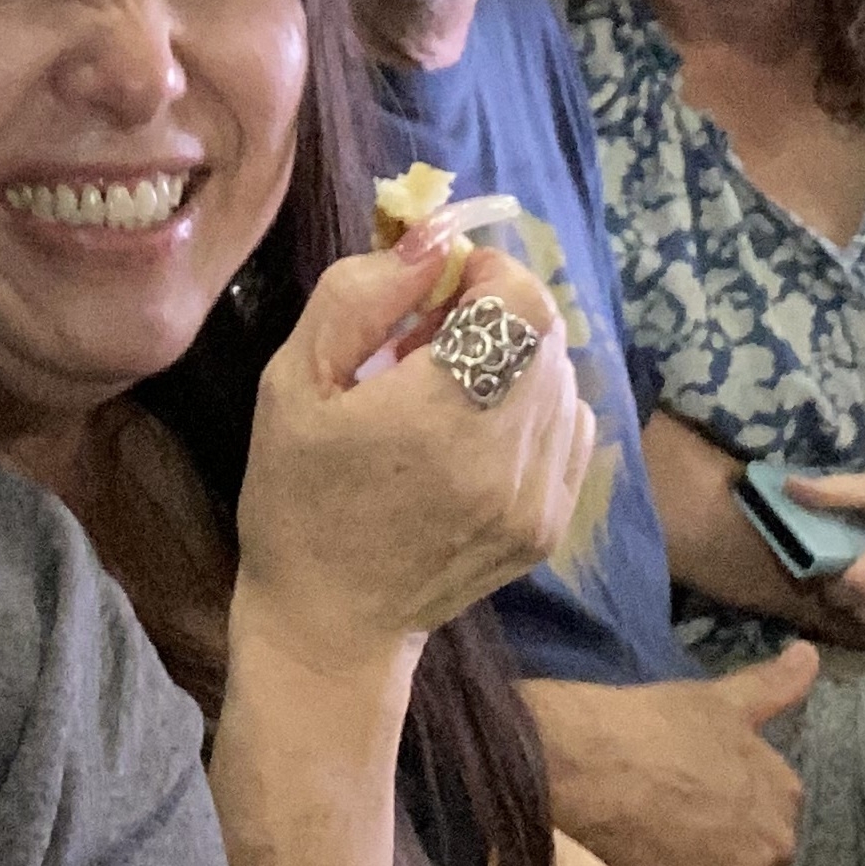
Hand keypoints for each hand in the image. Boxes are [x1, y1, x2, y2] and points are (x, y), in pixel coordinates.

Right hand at [234, 239, 595, 683]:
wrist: (329, 624)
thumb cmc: (296, 495)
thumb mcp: (294, 382)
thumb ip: (360, 296)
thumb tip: (433, 241)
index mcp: (438, 414)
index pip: (519, 301)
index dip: (488, 274)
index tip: (441, 287)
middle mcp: (505, 455)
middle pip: (546, 332)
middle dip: (497, 313)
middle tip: (433, 337)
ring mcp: (537, 496)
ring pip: (562, 377)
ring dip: (517, 359)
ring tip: (451, 388)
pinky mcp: (550, 524)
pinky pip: (570, 427)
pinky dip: (534, 406)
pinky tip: (478, 428)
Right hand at [524, 641, 819, 865]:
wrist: (583, 771)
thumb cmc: (651, 725)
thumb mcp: (716, 699)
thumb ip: (773, 685)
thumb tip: (812, 654)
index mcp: (784, 793)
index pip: (770, 806)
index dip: (726, 795)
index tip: (688, 783)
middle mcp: (775, 847)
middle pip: (752, 853)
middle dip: (720, 841)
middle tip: (666, 817)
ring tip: (648, 845)